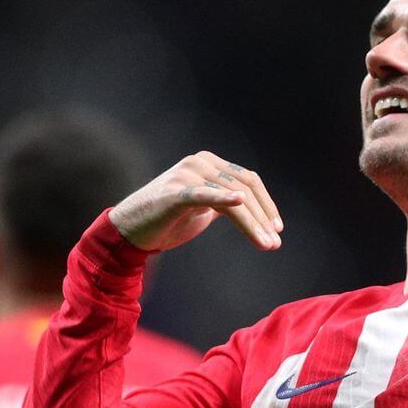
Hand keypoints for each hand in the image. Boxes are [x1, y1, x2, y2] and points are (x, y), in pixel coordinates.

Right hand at [108, 151, 282, 251]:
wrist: (130, 231)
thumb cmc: (166, 221)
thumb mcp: (202, 208)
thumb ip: (224, 202)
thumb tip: (251, 209)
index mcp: (209, 164)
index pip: (247, 180)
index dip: (266, 204)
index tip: (277, 228)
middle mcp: (200, 163)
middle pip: (244, 188)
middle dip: (263, 217)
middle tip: (274, 242)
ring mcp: (186, 175)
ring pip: (232, 197)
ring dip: (252, 223)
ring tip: (266, 244)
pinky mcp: (175, 193)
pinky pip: (204, 194)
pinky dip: (223, 197)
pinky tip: (238, 202)